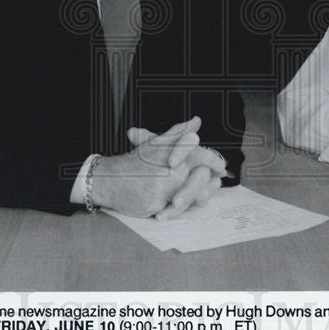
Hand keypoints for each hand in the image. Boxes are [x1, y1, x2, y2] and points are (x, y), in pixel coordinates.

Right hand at [90, 117, 225, 217]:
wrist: (108, 180)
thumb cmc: (135, 163)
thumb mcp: (155, 143)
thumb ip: (178, 134)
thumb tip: (196, 121)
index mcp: (169, 150)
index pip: (198, 153)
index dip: (213, 161)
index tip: (221, 167)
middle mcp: (167, 166)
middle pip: (200, 174)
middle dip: (211, 179)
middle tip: (218, 180)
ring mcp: (161, 185)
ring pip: (192, 192)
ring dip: (202, 193)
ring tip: (207, 194)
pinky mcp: (155, 202)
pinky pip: (176, 208)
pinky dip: (184, 207)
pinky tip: (190, 204)